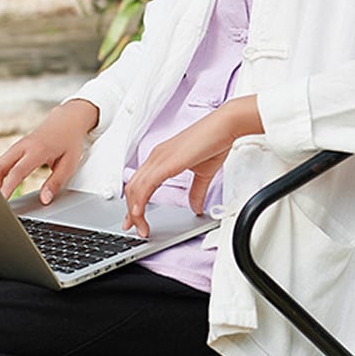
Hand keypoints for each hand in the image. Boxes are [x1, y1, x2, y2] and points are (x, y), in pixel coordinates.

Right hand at [0, 99, 98, 203]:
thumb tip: (44, 199)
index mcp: (37, 150)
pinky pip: (0, 163)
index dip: (8, 187)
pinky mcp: (14, 149)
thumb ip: (56, 182)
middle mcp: (23, 147)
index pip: (18, 171)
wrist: (66, 120)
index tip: (2, 200)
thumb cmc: (69, 141)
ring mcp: (17, 147)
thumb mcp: (69, 163)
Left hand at [122, 95, 261, 236]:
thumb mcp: (203, 174)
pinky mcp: (164, 162)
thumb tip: (195, 207)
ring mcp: (158, 158)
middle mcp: (156, 157)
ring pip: (135, 188)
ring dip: (134, 211)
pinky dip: (139, 202)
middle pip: (133, 187)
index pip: (140, 183)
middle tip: (133, 227)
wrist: (223, 127)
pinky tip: (139, 214)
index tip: (135, 219)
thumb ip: (196, 192)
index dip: (135, 202)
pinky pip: (145, 185)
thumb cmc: (214, 142)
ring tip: (140, 228)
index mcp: (161, 158)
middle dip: (130, 211)